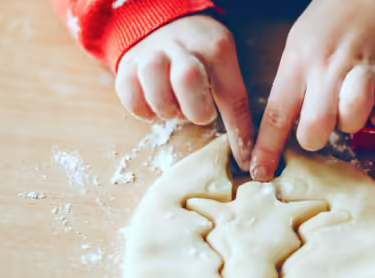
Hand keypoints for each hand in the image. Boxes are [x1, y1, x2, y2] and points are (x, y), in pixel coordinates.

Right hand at [116, 15, 254, 170]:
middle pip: (187, 79)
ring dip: (167, 110)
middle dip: (195, 109)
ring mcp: (151, 53)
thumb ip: (233, 99)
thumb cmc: (200, 55)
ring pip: (155, 87)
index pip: (232, 95)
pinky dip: (142, 110)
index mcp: (215, 48)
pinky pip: (129, 95)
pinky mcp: (126, 64)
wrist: (160, 22)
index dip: (238, 131)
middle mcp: (181, 46)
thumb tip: (248, 152)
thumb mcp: (222, 65)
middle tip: (198, 114)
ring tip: (175, 110)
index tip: (243, 159)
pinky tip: (154, 107)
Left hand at [250, 0, 374, 180]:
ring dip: (352, 123)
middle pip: (317, 125)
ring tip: (351, 108)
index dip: (267, 148)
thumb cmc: (328, 27)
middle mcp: (328, 67)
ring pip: (354, 117)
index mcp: (298, 62)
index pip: (276, 113)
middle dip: (316, 137)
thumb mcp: (296, 48)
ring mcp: (363, 68)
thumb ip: (291, 87)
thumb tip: (283, 134)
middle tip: (321, 127)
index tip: (260, 172)